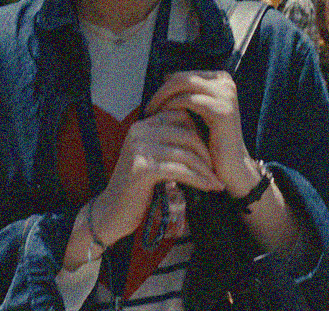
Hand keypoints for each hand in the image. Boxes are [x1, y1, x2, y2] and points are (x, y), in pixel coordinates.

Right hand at [90, 108, 223, 245]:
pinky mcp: (143, 168)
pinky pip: (180, 170)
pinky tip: (208, 187)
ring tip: (216, 182)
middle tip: (217, 170)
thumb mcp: (152, 159)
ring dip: (205, 169)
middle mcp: (138, 132)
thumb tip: (202, 137)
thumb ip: (168, 145)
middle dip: (206, 153)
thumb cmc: (137, 188)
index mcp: (141, 126)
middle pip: (186, 133)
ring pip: (185, 153)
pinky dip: (198, 179)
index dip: (200, 133)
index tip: (211, 153)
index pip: (180, 117)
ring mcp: (139, 149)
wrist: (111, 212)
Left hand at [145, 70, 260, 198]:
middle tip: (149, 107)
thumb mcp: (200, 111)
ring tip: (152, 113)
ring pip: (184, 84)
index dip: (167, 86)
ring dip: (163, 98)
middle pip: (184, 77)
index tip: (154, 101)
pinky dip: (171, 106)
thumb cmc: (211, 141)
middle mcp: (226, 83)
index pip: (186, 75)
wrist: (231, 167)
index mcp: (221, 80)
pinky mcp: (221, 110)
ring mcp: (226, 95)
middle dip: (163, 91)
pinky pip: (188, 100)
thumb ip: (188, 94)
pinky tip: (162, 119)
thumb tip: (165, 77)